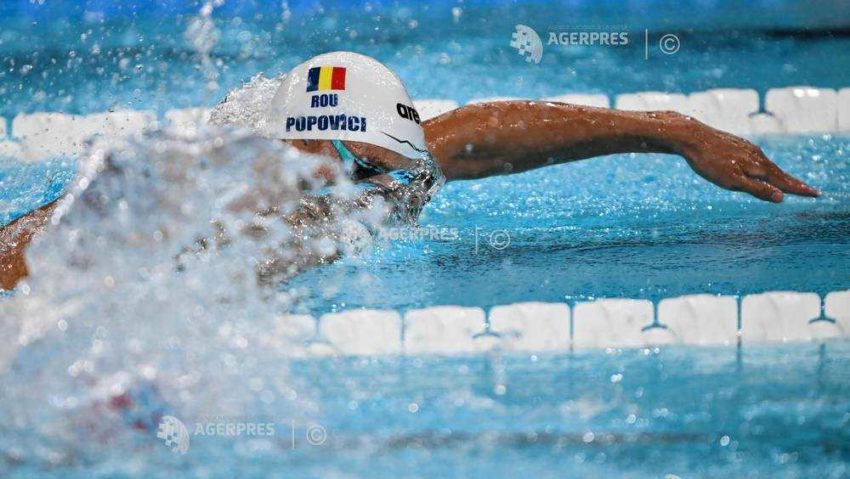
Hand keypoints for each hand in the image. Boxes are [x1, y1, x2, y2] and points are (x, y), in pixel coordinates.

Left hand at [676, 119, 819, 201]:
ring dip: (781, 175)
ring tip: (789, 183)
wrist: (691, 136)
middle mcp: (756, 155)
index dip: (799, 189)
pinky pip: (756, 158)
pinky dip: (765, 166)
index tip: (816, 194)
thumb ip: (756, 189)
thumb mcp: (732, 181)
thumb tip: (781, 197)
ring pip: (767, 165)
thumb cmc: (709, 162)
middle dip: (794, 183)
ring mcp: (746, 148)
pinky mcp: (736, 145)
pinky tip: (761, 167)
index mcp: (757, 166)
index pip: (784, 181)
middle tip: (811, 191)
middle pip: (779, 173)